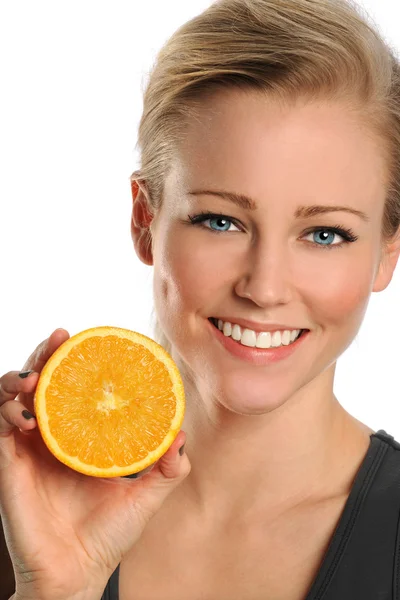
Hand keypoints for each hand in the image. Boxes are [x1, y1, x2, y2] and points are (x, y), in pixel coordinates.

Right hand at [0, 329, 190, 599]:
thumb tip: (182, 437)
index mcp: (79, 439)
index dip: (77, 363)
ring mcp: (27, 449)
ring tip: (36, 371)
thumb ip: (167, 468)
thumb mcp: (146, 497)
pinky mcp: (8, 464)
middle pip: (43, 383)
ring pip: (13, 397)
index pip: (74, 390)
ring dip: (20, 376)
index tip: (90, 341)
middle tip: (60, 336)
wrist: (77, 575)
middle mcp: (51, 438)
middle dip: (47, 355)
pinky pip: (0, 427)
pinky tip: (27, 412)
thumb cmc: (107, 537)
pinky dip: (8, 411)